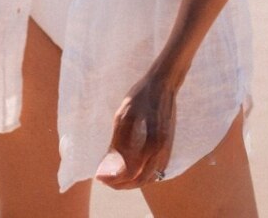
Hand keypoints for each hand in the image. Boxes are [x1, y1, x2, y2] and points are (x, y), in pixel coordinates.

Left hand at [94, 74, 175, 189]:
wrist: (163, 83)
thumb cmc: (141, 96)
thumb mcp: (124, 116)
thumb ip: (119, 144)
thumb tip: (108, 166)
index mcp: (150, 144)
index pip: (130, 173)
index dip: (113, 178)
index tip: (99, 176)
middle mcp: (161, 151)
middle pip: (140, 180)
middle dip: (121, 184)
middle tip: (105, 179)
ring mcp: (167, 150)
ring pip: (150, 178)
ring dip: (133, 182)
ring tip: (115, 176)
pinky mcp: (169, 146)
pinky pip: (157, 170)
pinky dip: (143, 175)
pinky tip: (132, 170)